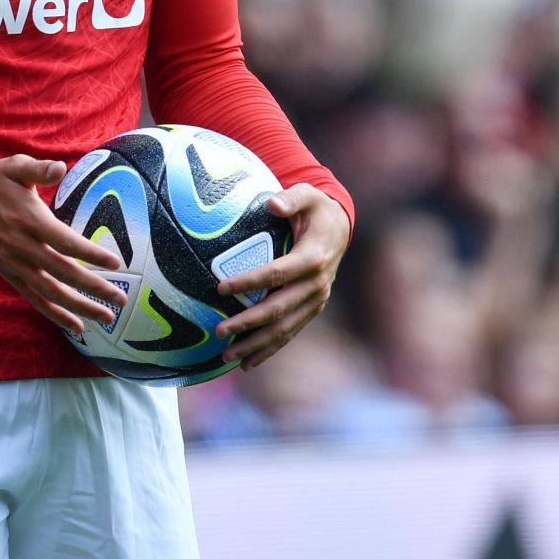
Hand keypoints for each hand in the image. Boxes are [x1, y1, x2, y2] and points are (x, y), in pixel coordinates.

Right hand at [0, 154, 126, 336]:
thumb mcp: (14, 167)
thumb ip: (39, 169)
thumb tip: (61, 167)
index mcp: (29, 220)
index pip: (65, 242)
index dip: (90, 254)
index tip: (115, 263)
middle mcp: (23, 248)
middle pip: (64, 273)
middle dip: (94, 288)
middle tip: (120, 300)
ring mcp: (15, 265)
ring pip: (51, 293)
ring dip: (80, 308)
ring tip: (107, 318)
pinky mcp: (9, 274)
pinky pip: (35, 299)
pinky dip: (55, 314)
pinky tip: (76, 326)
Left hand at [213, 183, 349, 370]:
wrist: (340, 228)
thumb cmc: (316, 209)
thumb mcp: (307, 195)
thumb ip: (290, 198)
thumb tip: (271, 204)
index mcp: (313, 258)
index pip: (276, 274)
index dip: (249, 282)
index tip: (221, 288)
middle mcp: (317, 285)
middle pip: (278, 309)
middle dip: (248, 324)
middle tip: (218, 331)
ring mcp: (316, 301)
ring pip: (284, 329)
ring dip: (256, 345)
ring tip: (227, 356)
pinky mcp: (312, 309)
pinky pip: (290, 332)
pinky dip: (270, 349)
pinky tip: (247, 363)